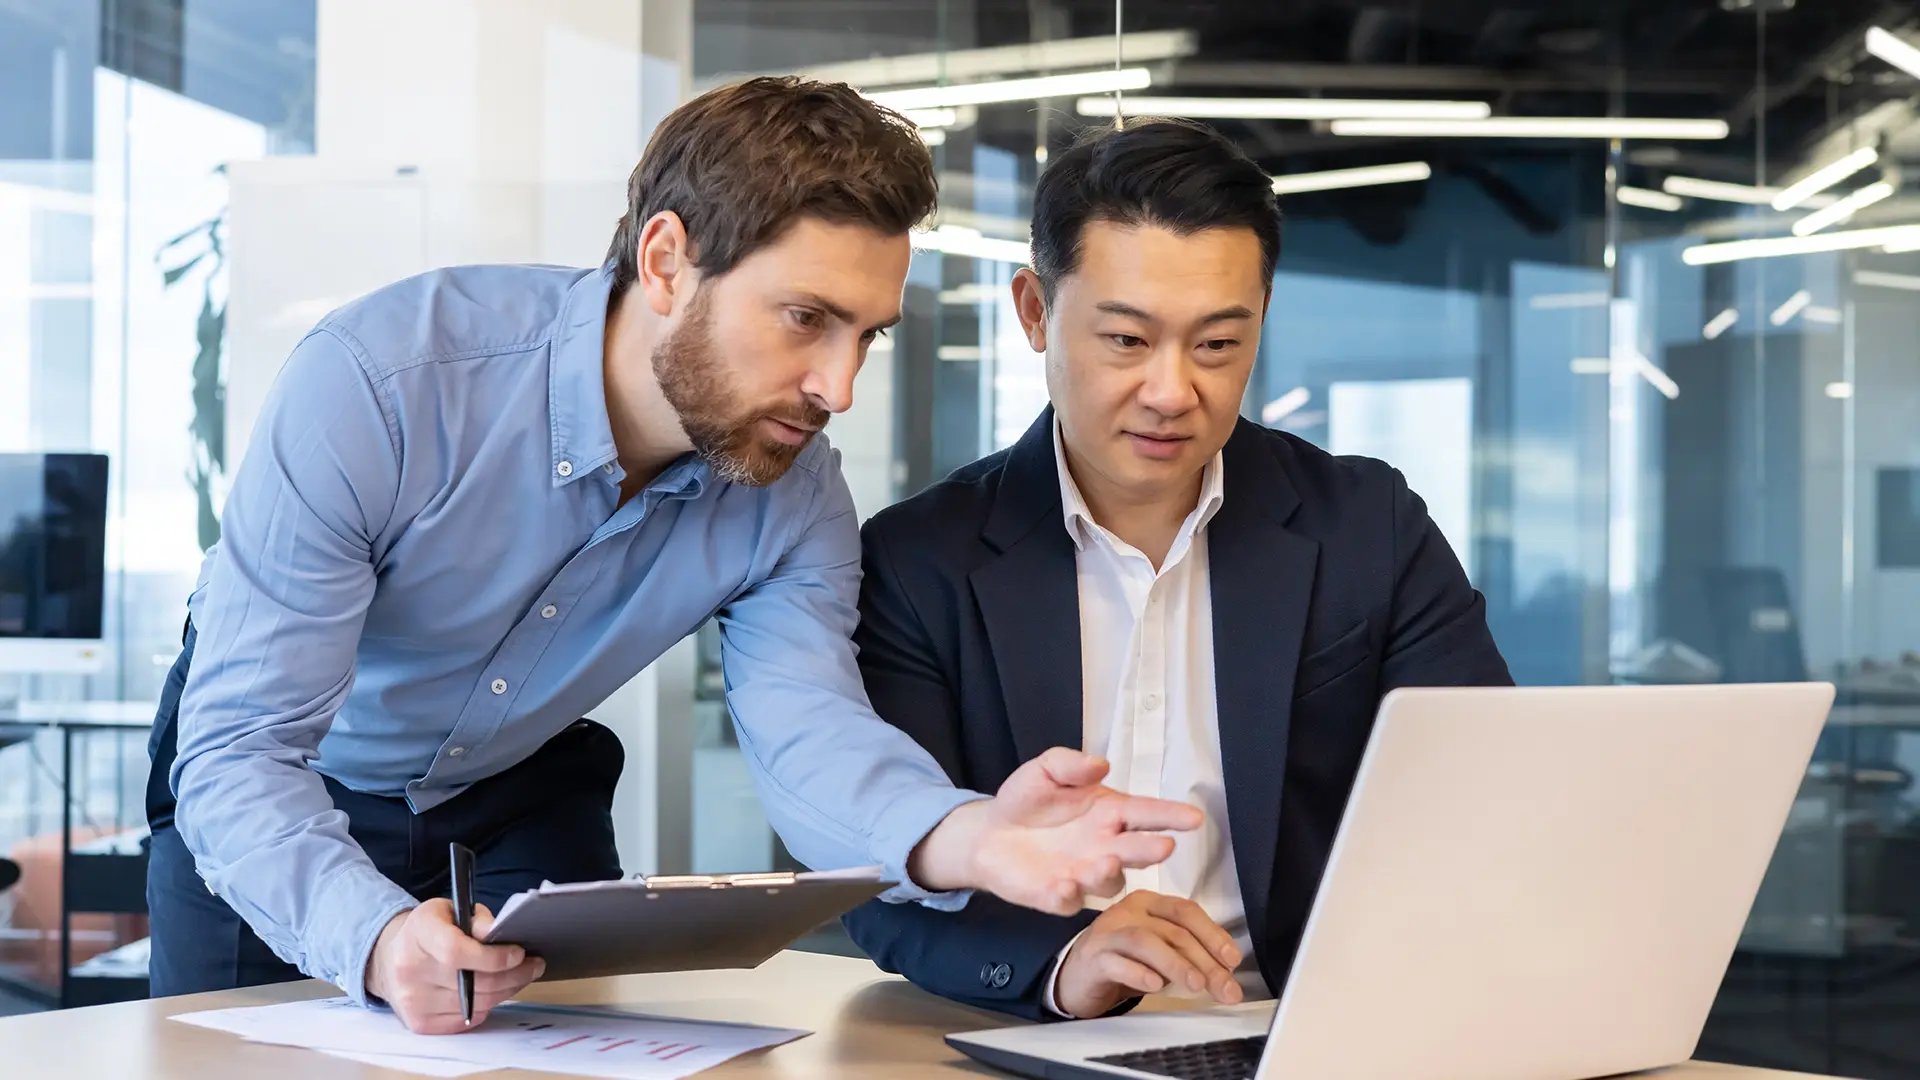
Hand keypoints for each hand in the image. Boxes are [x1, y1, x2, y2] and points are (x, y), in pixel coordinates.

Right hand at [364, 899, 545, 1032]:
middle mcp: (410, 971)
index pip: (456, 952)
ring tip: (520, 976)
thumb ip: (476, 919)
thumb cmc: (429, 931)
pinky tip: (493, 991)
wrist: (390, 959)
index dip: (493, 956)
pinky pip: (468, 1019)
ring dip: (506, 990)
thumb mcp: (449, 910)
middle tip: (534, 965)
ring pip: (477, 1003)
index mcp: (418, 934)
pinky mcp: (420, 1024)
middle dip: (513, 974)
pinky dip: (486, 1005)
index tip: (519, 953)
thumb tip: (497, 933)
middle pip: (474, 982)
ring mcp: (413, 1001)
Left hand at [909, 747, 1203, 914]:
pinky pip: (1068, 901)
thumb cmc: (1027, 800)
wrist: (989, 832)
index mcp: (1110, 813)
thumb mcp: (1046, 771)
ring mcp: (1084, 875)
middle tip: (1164, 846)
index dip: (1171, 815)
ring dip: (1109, 872)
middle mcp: (1105, 847)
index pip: (1147, 813)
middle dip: (1150, 849)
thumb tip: (1101, 764)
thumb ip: (1071, 764)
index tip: (1194, 818)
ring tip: (1107, 860)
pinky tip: (1063, 885)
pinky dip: (1068, 896)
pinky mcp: (1057, 896)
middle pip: (1136, 851)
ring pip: (1108, 881)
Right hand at [1054, 891, 1243, 1018]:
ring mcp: (1108, 933)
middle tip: (1225, 987)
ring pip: (1145, 941)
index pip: (1186, 911)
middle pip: (1172, 930)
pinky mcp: (1093, 958)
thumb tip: (1226, 974)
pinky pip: (1117, 962)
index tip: (1232, 959)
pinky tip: (1155, 986)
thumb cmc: (1123, 961)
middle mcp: (1128, 912)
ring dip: (1176, 963)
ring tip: (1196, 985)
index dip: (1213, 934)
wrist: (1076, 976)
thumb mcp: (1159, 953)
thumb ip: (1188, 956)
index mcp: (1149, 903)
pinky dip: (1139, 973)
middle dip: (1205, 961)